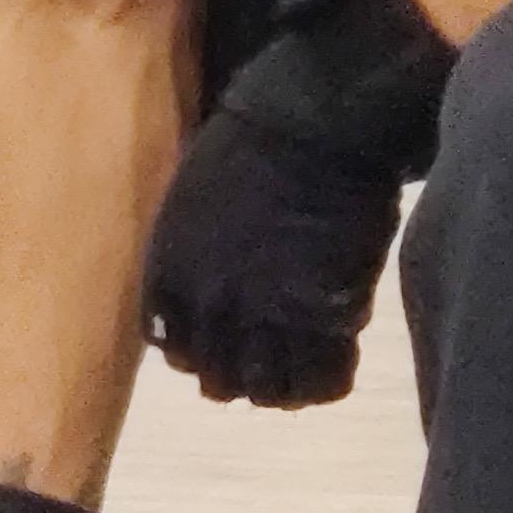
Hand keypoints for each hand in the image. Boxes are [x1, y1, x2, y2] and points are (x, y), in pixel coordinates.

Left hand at [144, 109, 400, 407]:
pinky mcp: (321, 316)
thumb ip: (190, 256)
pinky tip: (342, 359)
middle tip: (275, 365)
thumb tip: (205, 293)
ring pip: (269, 390)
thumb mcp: (190, 201)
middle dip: (246, 378)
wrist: (313, 123)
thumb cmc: (253, 143)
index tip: (228, 347)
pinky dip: (330, 379)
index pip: (174, 349)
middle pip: (220, 381)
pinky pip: (321, 376)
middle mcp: (210, 305)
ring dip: (288, 388)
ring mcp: (265, 315)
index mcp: (170, 275)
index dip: (204, 354)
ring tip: (310, 370)